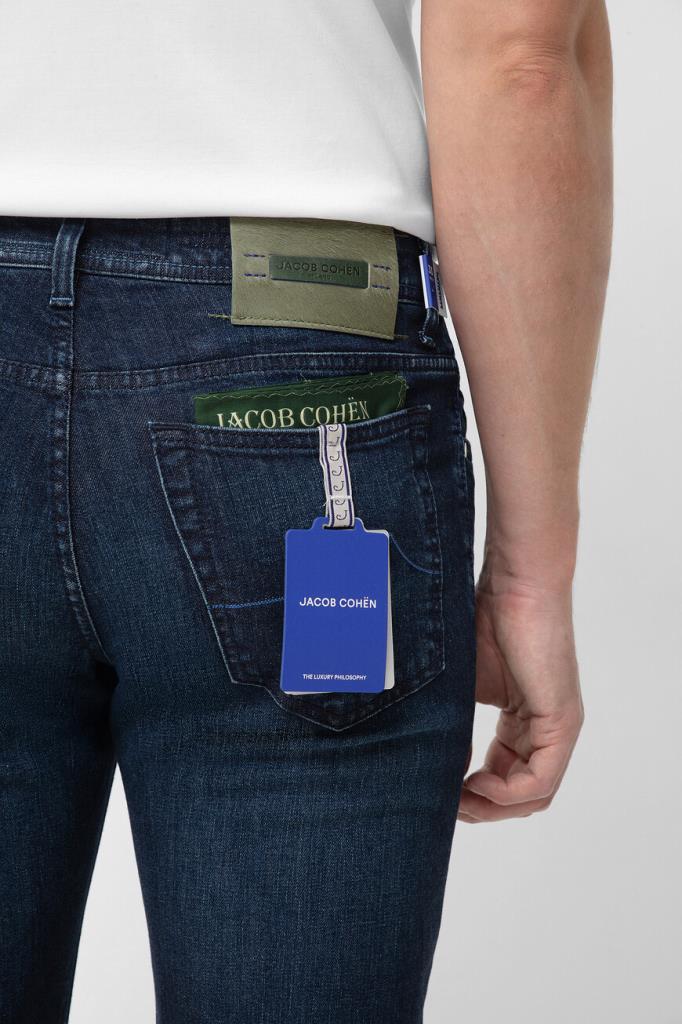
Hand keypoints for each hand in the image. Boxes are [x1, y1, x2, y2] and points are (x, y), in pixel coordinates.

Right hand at [458, 565, 583, 823]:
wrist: (514, 583)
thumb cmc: (484, 618)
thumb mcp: (461, 685)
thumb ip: (453, 724)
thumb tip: (433, 764)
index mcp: (524, 720)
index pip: (506, 777)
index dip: (473, 794)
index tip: (439, 790)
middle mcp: (547, 728)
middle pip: (522, 794)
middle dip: (482, 808)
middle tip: (444, 804)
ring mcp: (558, 726)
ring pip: (534, 794)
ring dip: (493, 807)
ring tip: (458, 799)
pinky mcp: (562, 721)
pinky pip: (541, 780)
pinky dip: (507, 793)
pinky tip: (476, 784)